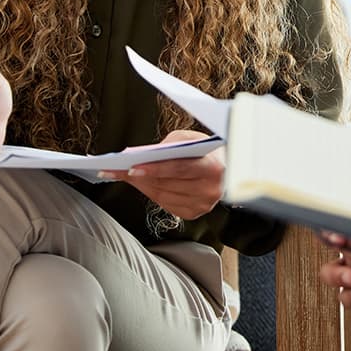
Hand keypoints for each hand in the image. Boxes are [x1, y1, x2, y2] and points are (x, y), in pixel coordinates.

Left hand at [100, 130, 223, 218]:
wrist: (231, 169)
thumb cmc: (210, 151)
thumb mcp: (195, 138)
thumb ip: (174, 142)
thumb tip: (149, 154)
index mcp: (214, 168)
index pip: (179, 168)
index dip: (154, 169)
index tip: (132, 168)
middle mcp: (210, 190)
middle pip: (167, 184)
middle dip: (140, 177)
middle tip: (118, 170)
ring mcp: (203, 204)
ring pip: (162, 196)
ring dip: (142, 185)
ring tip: (127, 175)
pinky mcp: (195, 213)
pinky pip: (165, 204)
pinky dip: (152, 193)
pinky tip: (145, 183)